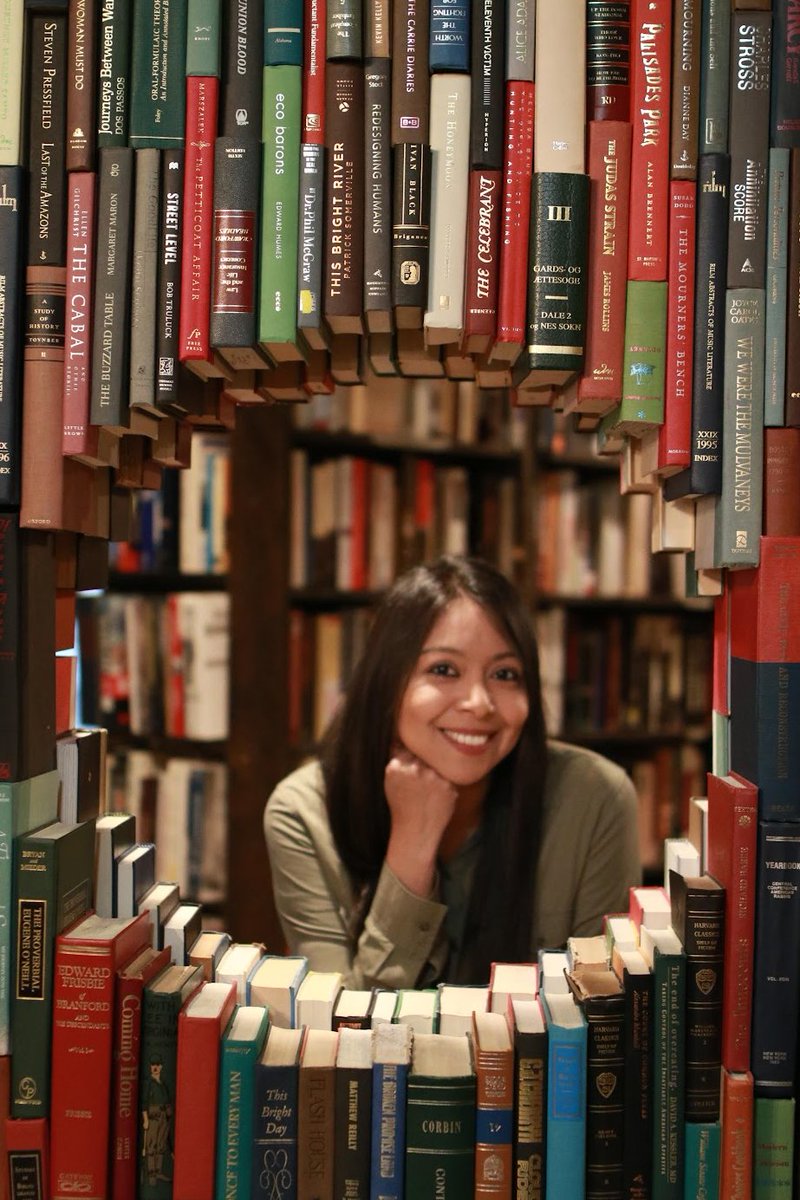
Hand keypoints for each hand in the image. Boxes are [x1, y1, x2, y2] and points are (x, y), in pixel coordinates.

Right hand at [383, 747, 456, 896]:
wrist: (416, 832)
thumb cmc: (402, 807)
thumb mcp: (391, 783)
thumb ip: (398, 761)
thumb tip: (404, 741)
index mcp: (396, 767)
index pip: (409, 748)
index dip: (413, 758)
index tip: (413, 770)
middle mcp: (414, 769)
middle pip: (425, 754)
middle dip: (425, 764)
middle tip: (422, 784)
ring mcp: (432, 777)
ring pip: (438, 765)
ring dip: (436, 774)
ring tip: (428, 793)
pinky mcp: (448, 786)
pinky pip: (449, 777)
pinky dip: (445, 786)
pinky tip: (436, 798)